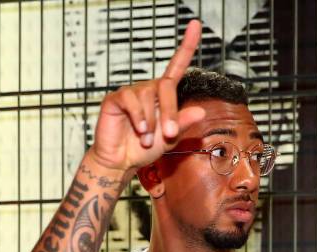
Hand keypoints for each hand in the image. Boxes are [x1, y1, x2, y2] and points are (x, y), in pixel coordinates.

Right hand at [89, 20, 205, 172]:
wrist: (121, 161)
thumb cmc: (144, 150)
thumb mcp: (169, 139)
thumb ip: (183, 124)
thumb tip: (201, 111)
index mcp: (163, 96)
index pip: (176, 67)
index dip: (186, 46)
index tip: (195, 25)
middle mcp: (148, 89)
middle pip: (165, 87)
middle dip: (170, 111)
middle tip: (170, 132)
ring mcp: (131, 93)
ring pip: (148, 97)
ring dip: (151, 122)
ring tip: (147, 139)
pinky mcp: (116, 99)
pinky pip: (130, 100)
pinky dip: (138, 117)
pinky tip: (140, 130)